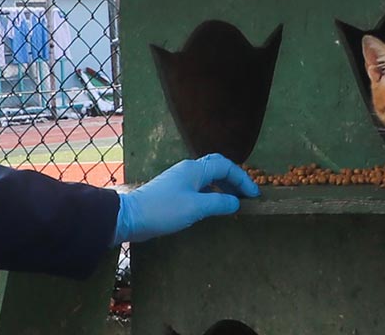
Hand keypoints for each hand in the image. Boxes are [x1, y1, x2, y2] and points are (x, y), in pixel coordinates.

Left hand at [112, 153, 259, 243]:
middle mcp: (189, 170)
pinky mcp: (173, 192)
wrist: (130, 217)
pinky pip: (199, 188)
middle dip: (234, 180)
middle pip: (218, 168)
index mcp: (195, 169)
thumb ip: (219, 203)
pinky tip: (213, 207)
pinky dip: (212, 194)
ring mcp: (180, 180)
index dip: (243, 179)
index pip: (226, 166)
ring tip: (233, 203)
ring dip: (223, 188)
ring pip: (208, 178)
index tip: (254, 195)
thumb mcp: (196, 207)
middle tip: (245, 196)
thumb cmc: (164, 210)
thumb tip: (236, 202)